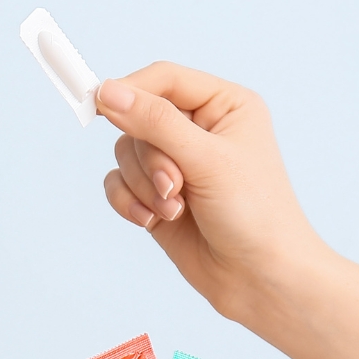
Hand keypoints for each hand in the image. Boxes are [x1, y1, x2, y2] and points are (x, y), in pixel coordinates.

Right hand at [95, 62, 330, 320]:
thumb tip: (106, 92)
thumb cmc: (254, 214)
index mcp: (224, 105)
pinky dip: (129, 203)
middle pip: (137, 119)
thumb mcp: (205, 159)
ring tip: (174, 209)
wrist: (261, 278)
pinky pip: (118, 184)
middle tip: (174, 187)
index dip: (130, 90)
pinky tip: (153, 221)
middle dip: (149, 159)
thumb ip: (154, 122)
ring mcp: (176, 163)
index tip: (98, 106)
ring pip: (125, 154)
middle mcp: (199, 128)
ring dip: (142, 186)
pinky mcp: (156, 195)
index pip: (163, 79)